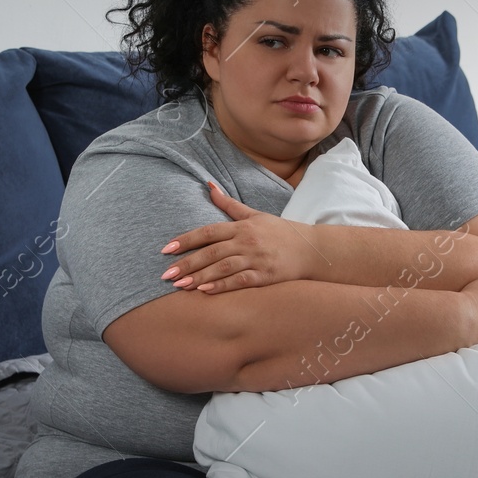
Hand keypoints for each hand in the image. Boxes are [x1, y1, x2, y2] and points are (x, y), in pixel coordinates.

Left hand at [159, 181, 318, 293]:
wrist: (311, 249)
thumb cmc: (280, 232)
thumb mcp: (254, 215)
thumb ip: (229, 205)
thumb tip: (208, 186)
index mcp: (242, 227)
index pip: (208, 232)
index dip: (186, 240)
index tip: (166, 249)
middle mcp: (247, 242)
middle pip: (211, 252)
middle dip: (187, 263)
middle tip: (165, 274)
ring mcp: (256, 259)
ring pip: (223, 268)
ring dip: (199, 276)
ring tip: (179, 285)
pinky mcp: (265, 276)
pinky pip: (240, 281)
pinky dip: (222, 285)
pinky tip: (205, 291)